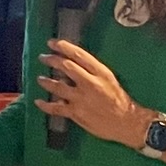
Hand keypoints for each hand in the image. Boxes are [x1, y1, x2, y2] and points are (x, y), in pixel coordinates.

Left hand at [35, 39, 149, 146]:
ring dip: (46, 81)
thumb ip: (91, 72)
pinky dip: (45, 105)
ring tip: (40, 78)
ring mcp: (81, 99)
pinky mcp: (76, 113)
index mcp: (101, 72)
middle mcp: (90, 83)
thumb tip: (71, 66)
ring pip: (57, 86)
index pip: (79, 55)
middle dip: (51, 60)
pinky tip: (38, 101)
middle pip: (66, 67)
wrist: (127, 122)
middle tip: (43, 57)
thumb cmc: (119, 99)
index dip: (63, 47)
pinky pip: (56, 108)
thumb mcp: (109, 79)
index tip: (52, 42)